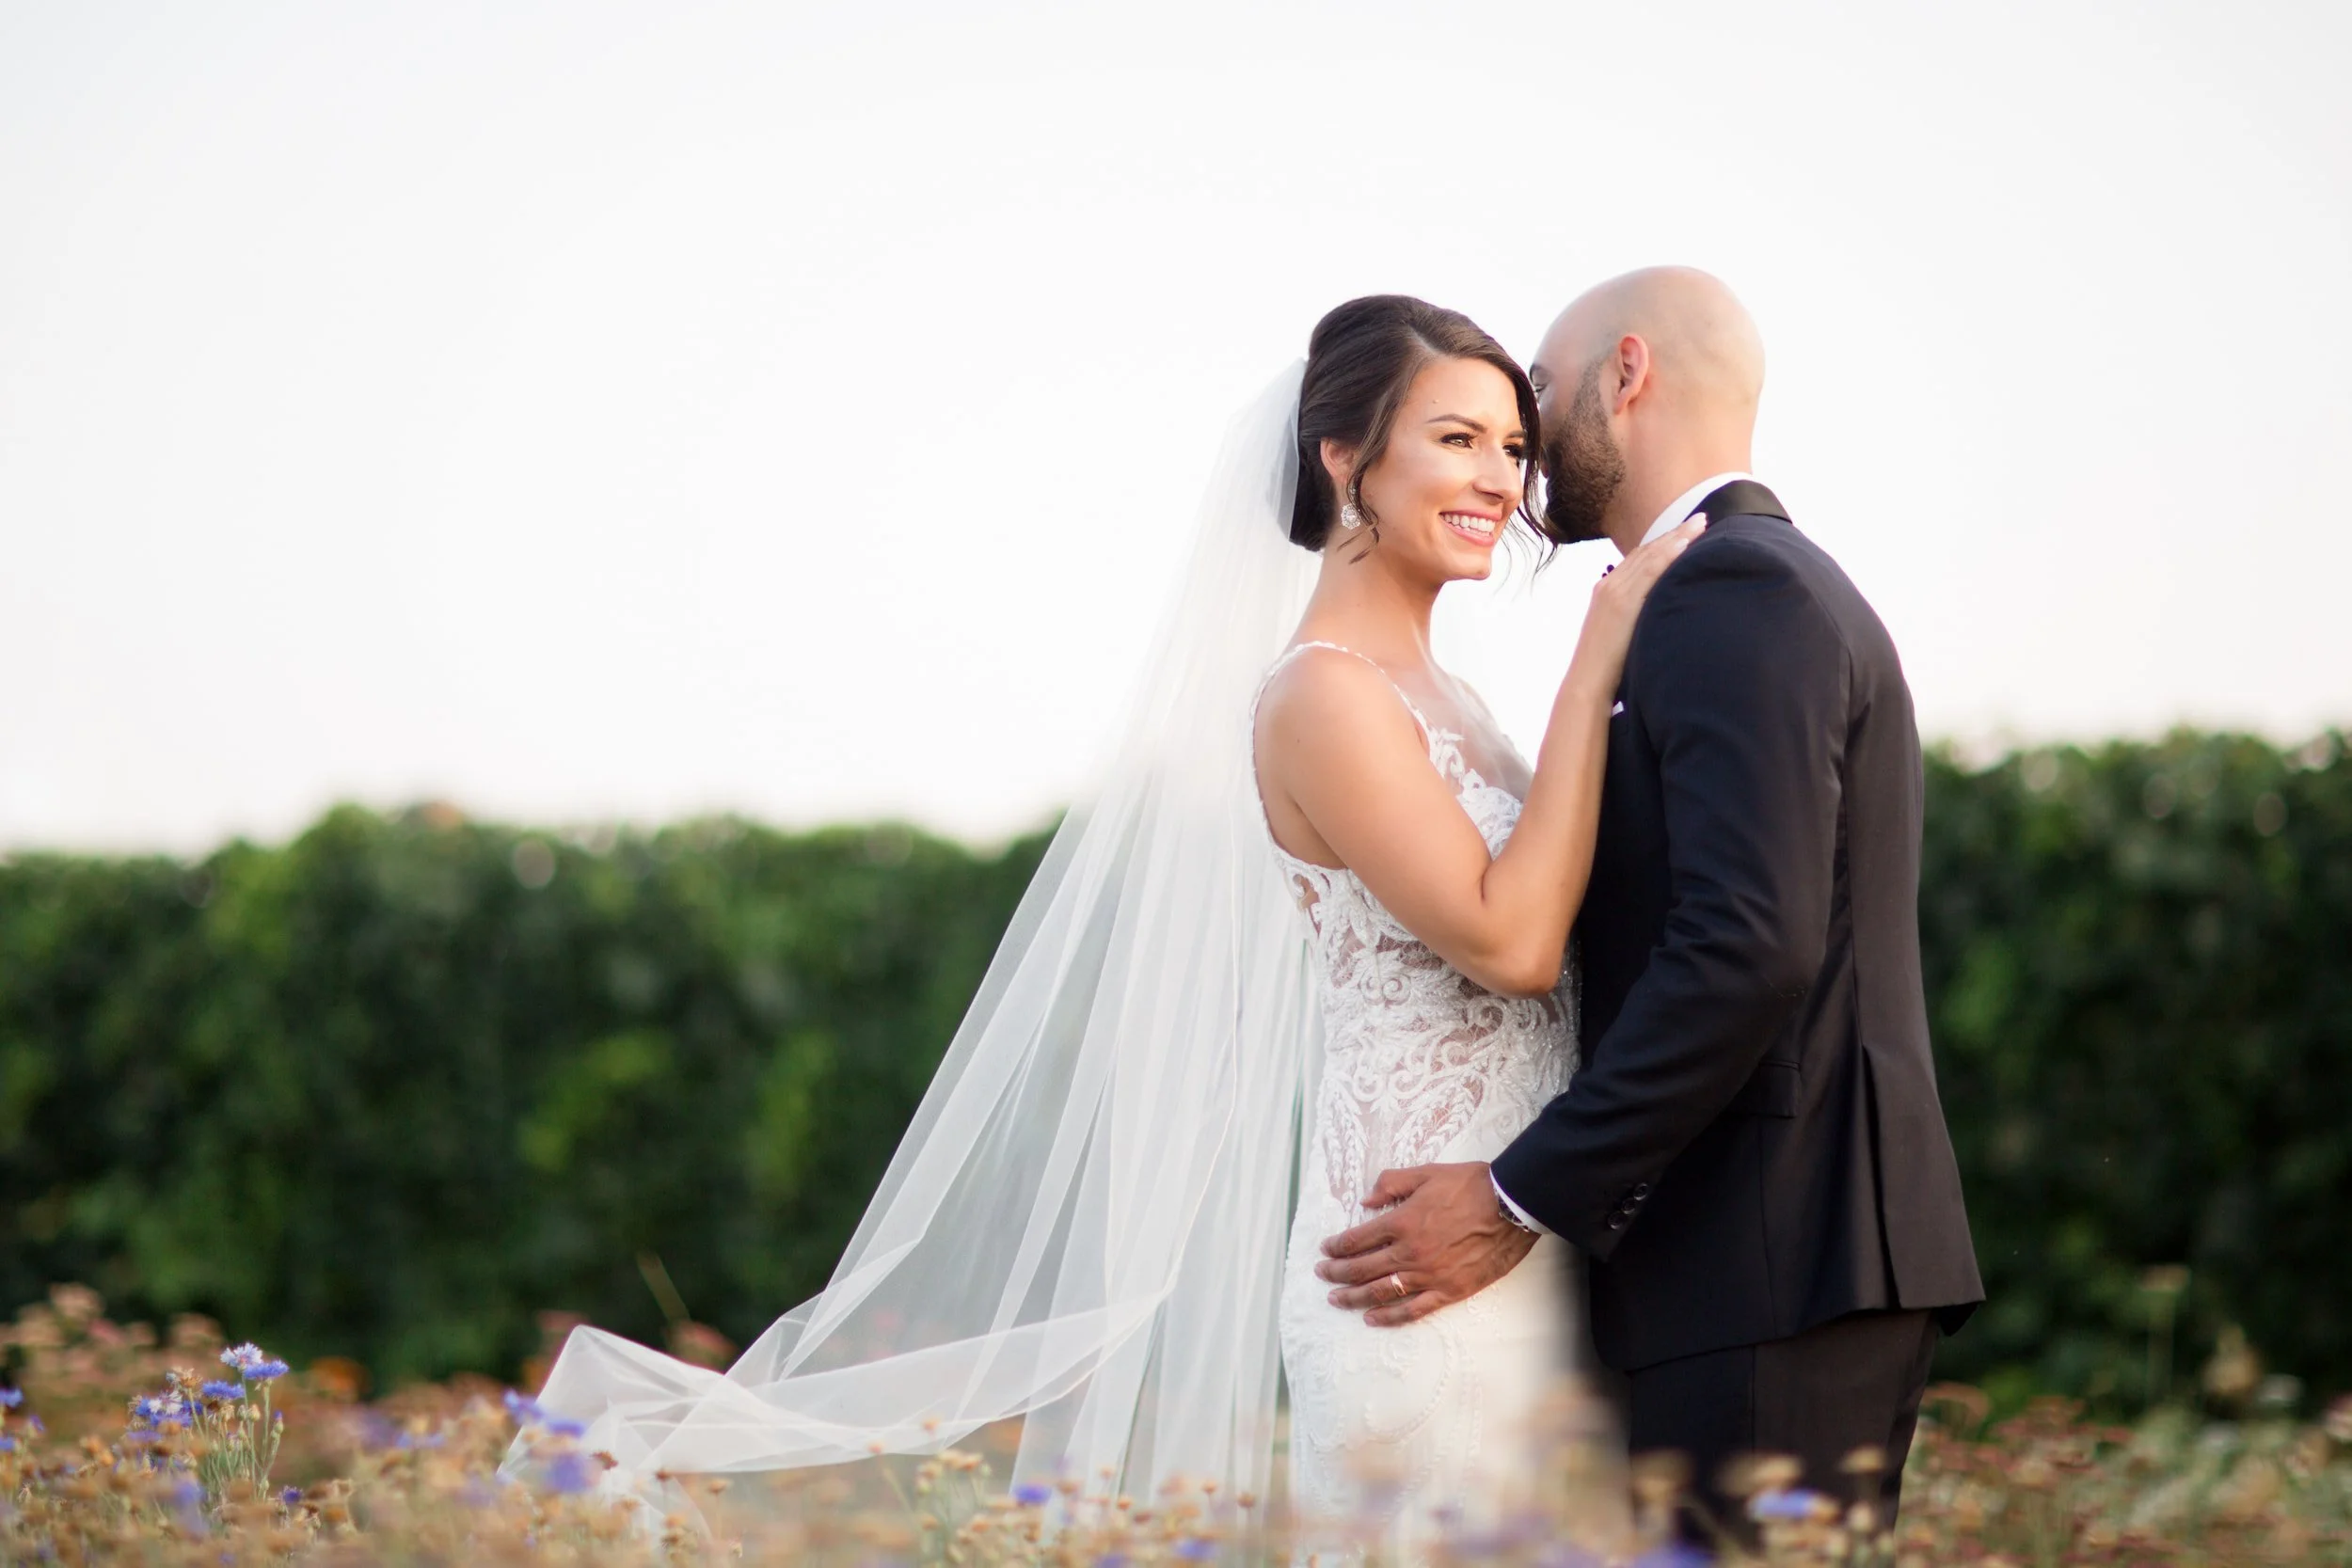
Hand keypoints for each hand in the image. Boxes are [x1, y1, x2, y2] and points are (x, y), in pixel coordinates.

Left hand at [1313, 1162, 1537, 1326]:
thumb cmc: (1471, 1186)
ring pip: (1380, 1292)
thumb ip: (1392, 1183)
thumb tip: (1365, 1200)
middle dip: (1336, 1273)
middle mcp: (1409, 1252)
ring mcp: (1428, 1275)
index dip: (1336, 1246)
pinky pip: (1412, 1310)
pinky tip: (1371, 1319)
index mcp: (1401, 1222)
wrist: (1511, 1207)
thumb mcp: (1427, 1173)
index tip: (1325, 1250)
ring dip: (1353, 1297)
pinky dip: (1389, 1317)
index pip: (1357, 1239)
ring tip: (1336, 1299)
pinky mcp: (1448, 1291)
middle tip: (1322, 1274)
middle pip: (1361, 1268)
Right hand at [1569, 514, 1706, 697]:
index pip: (1639, 558)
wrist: (1587, 681)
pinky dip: (1666, 555)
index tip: (1686, 531)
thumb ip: (1634, 615)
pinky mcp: (1621, 603)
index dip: (1664, 542)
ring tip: (1699, 524)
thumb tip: (1656, 612)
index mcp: (1606, 590)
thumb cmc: (1606, 665)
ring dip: (1676, 538)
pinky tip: (1684, 545)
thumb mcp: (1619, 632)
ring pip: (1649, 556)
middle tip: (1700, 518)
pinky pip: (1648, 573)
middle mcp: (1608, 585)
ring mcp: (1613, 592)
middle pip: (1645, 551)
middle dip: (1674, 533)